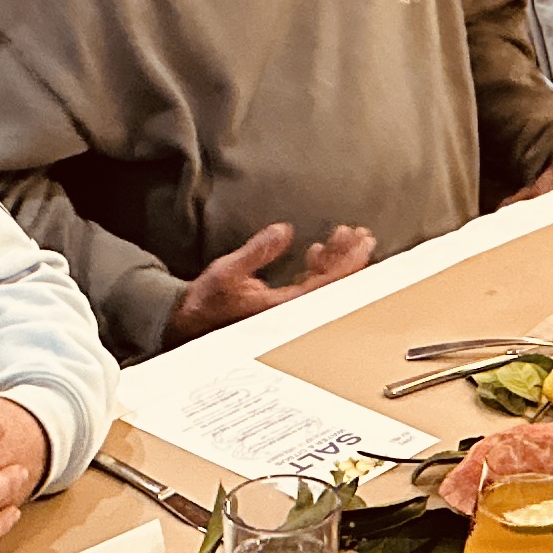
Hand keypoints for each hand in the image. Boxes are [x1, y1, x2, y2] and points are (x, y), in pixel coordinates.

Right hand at [163, 219, 378, 343]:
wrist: (190, 322)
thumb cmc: (207, 302)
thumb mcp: (228, 271)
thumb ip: (258, 251)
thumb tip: (283, 230)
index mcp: (283, 308)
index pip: (328, 285)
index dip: (348, 263)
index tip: (361, 243)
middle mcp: (292, 312)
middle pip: (334, 286)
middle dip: (349, 258)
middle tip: (362, 235)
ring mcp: (289, 310)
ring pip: (324, 285)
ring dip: (336, 260)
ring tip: (343, 236)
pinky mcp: (283, 306)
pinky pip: (311, 287)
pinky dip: (319, 268)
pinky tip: (316, 252)